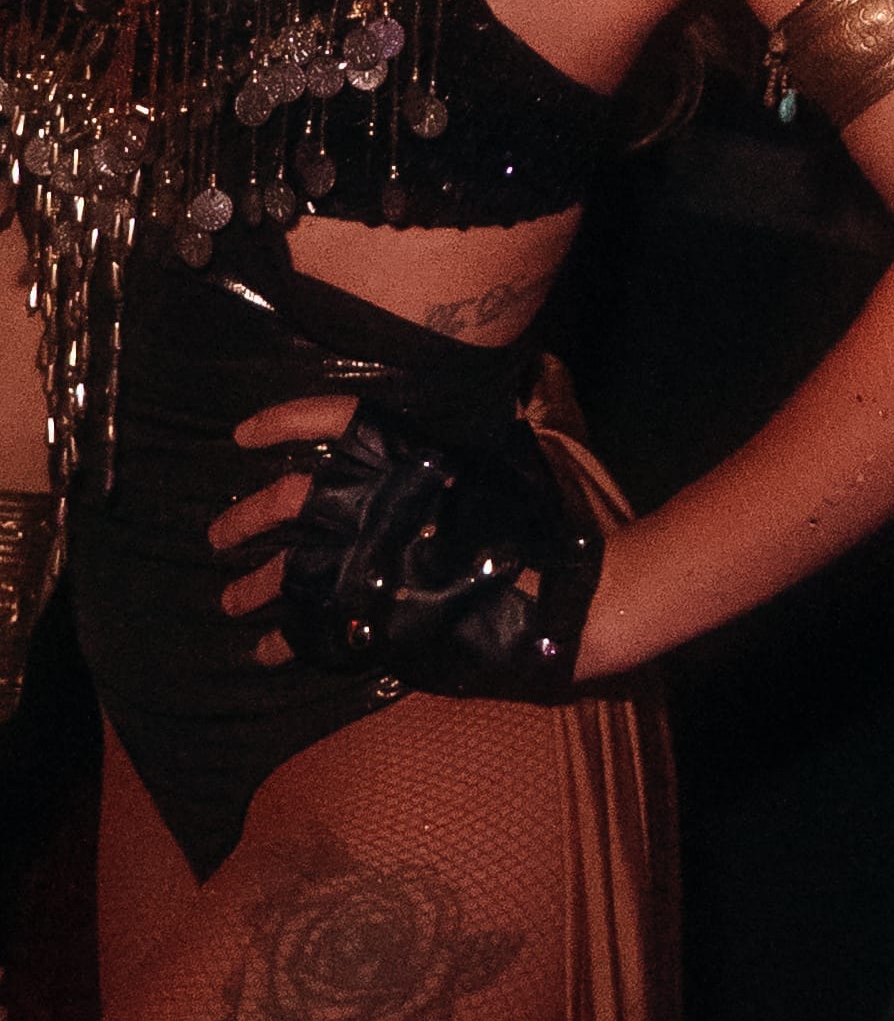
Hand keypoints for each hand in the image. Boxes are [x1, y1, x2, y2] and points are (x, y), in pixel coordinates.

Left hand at [211, 391, 607, 695]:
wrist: (550, 593)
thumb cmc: (542, 517)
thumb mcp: (536, 448)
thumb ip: (520, 414)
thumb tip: (536, 369)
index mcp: (405, 453)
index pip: (332, 419)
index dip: (284, 422)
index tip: (242, 434)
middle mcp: (368, 501)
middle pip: (287, 501)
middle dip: (245, 517)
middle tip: (217, 536)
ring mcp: (358, 563)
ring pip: (284, 571)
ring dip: (250, 586)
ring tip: (227, 600)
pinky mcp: (362, 618)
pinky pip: (306, 630)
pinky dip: (282, 642)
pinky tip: (265, 651)